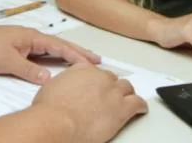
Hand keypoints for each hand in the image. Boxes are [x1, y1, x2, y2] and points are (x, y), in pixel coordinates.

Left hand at [0, 24, 100, 83]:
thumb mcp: (8, 62)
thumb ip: (29, 70)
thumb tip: (49, 78)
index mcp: (33, 37)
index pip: (60, 46)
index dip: (76, 55)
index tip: (91, 62)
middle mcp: (33, 37)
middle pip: (60, 45)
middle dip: (78, 52)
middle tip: (97, 59)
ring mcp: (27, 42)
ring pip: (52, 49)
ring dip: (68, 54)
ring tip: (84, 62)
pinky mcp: (21, 48)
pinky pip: (43, 53)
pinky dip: (55, 58)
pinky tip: (59, 64)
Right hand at [33, 63, 147, 142]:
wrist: (58, 122)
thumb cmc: (50, 109)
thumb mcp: (52, 87)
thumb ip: (64, 84)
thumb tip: (64, 90)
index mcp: (82, 69)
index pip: (96, 71)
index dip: (97, 81)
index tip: (97, 86)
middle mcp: (100, 77)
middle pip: (112, 79)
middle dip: (112, 87)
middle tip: (110, 96)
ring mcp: (113, 91)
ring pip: (127, 88)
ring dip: (127, 94)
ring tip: (128, 100)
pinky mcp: (122, 107)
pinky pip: (138, 103)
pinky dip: (140, 106)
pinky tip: (140, 109)